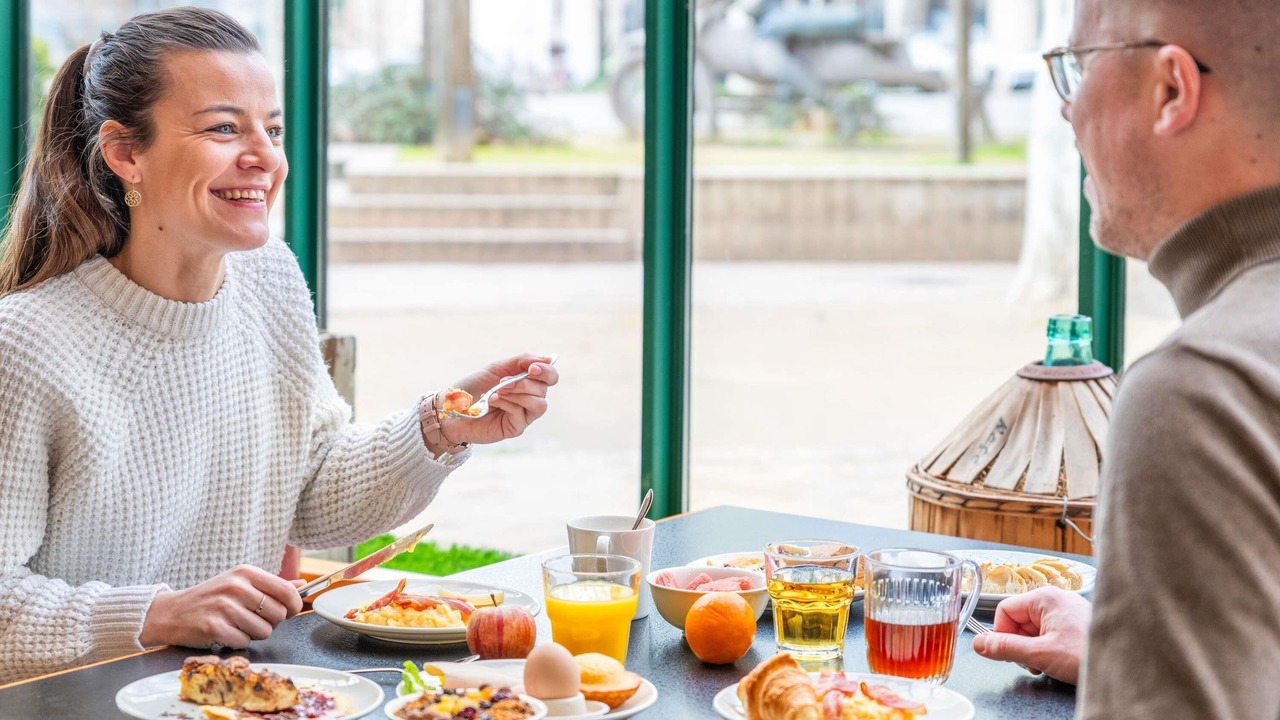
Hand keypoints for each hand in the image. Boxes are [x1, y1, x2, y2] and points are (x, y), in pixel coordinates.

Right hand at [139, 565, 304, 649]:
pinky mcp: (214, 628)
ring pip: (264, 631)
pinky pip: (244, 641)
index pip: (286, 591)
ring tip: (236, 625)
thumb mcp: (239, 583)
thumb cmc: (211, 598)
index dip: (294, 605)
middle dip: (271, 622)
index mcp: (245, 573)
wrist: (171, 612)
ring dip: (253, 633)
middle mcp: (236, 587)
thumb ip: (271, 585)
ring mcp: (224, 607)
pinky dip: (238, 641)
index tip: (290, 612)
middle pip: (278, 614)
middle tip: (253, 619)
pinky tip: (225, 633)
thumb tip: (302, 584)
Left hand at [440, 353, 558, 445]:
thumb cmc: (472, 387)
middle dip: (525, 383)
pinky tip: (492, 402)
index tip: (532, 368)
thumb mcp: (496, 368)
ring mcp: (523, 415)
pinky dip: (507, 404)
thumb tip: (548, 358)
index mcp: (526, 382)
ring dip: (519, 394)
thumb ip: (521, 361)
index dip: (546, 371)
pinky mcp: (515, 428)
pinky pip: (522, 414)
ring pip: (539, 404)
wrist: (452, 406)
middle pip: (545, 389)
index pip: (550, 377)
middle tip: (504, 382)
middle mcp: (528, 399)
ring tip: (498, 391)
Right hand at [971, 586, 1090, 683]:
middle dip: (1021, 644)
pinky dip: (1049, 648)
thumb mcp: (1040, 654)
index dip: (1002, 634)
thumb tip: (979, 644)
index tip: (1009, 653)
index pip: (1004, 610)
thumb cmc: (1089, 655)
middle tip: (1034, 662)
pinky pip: (1050, 632)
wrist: (1128, 666)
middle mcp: (1056, 598)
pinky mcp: (1076, 623)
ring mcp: (1068, 610)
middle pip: (1019, 619)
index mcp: (1044, 598)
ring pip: (1034, 628)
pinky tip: (1060, 660)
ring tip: (1050, 662)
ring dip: (1035, 648)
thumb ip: (1005, 648)